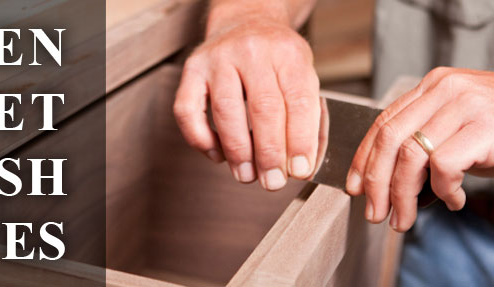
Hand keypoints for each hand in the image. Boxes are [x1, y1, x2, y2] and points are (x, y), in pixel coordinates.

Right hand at [173, 15, 319, 190]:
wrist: (246, 22)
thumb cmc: (277, 58)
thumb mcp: (303, 73)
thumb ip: (306, 114)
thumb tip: (301, 164)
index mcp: (288, 53)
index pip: (298, 102)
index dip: (300, 141)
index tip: (300, 170)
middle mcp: (252, 52)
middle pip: (263, 108)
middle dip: (269, 154)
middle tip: (272, 182)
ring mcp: (218, 59)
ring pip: (226, 111)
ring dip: (237, 151)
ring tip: (246, 175)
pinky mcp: (192, 69)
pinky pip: (188, 109)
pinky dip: (200, 138)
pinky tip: (216, 155)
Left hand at [346, 67, 493, 231]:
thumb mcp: (466, 125)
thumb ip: (432, 142)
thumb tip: (396, 182)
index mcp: (435, 85)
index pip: (384, 122)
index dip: (364, 158)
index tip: (355, 187)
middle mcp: (444, 89)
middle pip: (389, 140)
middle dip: (375, 183)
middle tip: (376, 214)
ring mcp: (464, 106)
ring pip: (410, 156)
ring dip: (402, 196)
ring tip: (405, 218)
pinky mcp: (485, 128)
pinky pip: (443, 166)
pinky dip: (443, 190)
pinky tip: (454, 200)